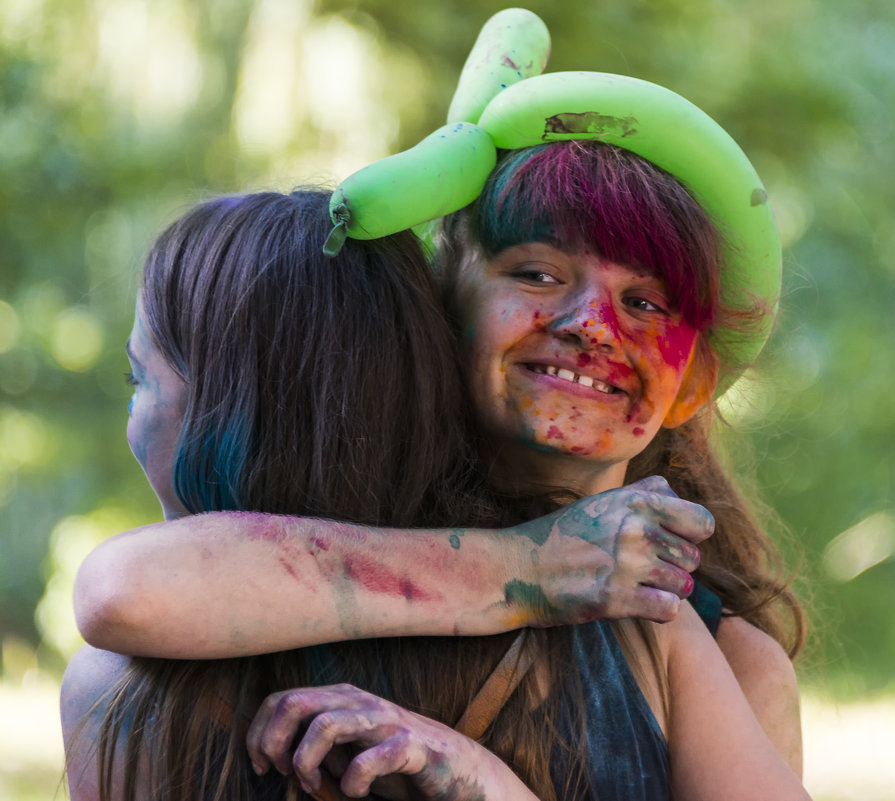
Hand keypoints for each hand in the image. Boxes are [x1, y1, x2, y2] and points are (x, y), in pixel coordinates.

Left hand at [247, 684, 537, 800]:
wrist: (455, 768)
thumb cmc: (394, 760)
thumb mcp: (346, 748)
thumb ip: (316, 744)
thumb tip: (274, 755)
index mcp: (341, 698)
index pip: (281, 700)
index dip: (260, 734)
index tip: (261, 768)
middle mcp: (359, 702)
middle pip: (295, 705)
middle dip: (275, 744)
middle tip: (283, 775)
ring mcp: (385, 721)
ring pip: (326, 725)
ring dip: (307, 762)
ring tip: (313, 785)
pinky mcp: (411, 746)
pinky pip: (372, 758)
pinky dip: (353, 781)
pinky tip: (354, 792)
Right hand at [508, 476, 713, 624]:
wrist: (519, 568)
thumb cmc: (561, 535)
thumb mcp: (601, 501)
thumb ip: (643, 493)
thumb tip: (675, 493)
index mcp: (636, 502)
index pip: (703, 522)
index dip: (691, 536)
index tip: (670, 542)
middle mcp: (637, 529)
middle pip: (692, 558)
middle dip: (673, 567)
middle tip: (641, 569)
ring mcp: (628, 564)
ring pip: (683, 586)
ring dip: (664, 590)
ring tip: (636, 585)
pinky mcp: (617, 598)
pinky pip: (669, 610)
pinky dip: (657, 612)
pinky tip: (636, 604)